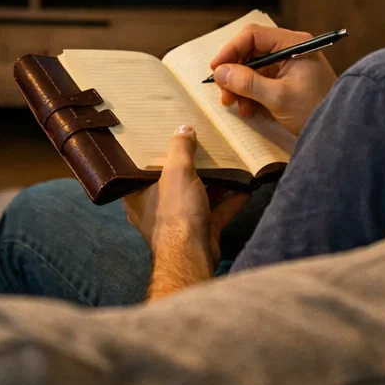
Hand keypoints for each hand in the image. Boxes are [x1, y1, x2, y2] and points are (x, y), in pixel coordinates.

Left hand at [123, 126, 250, 274]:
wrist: (193, 255)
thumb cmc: (176, 212)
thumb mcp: (177, 172)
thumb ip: (180, 148)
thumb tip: (184, 129)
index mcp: (138, 194)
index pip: (143, 169)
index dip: (156, 153)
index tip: (168, 137)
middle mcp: (156, 209)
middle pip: (173, 181)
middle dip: (190, 166)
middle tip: (202, 145)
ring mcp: (180, 222)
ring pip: (197, 196)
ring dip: (214, 182)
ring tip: (227, 161)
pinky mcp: (201, 231)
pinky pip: (217, 211)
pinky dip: (230, 200)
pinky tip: (246, 186)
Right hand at [209, 25, 335, 137]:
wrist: (339, 132)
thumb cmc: (315, 110)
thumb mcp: (278, 97)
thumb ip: (248, 83)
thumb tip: (220, 72)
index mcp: (293, 44)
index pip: (253, 35)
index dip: (231, 49)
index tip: (216, 68)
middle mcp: (290, 50)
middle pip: (251, 52)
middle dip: (235, 73)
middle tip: (224, 93)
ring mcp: (288, 66)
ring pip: (253, 68)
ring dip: (240, 86)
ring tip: (236, 105)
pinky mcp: (286, 81)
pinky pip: (260, 81)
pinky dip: (250, 94)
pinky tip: (249, 110)